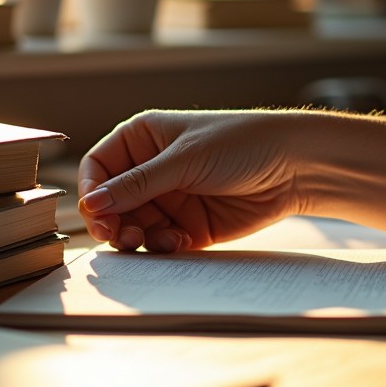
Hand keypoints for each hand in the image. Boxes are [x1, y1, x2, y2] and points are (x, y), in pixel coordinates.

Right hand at [78, 110, 301, 251]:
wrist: (293, 166)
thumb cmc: (240, 143)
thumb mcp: (185, 159)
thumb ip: (138, 184)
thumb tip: (93, 203)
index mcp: (143, 139)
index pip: (99, 167)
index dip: (92, 191)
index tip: (96, 213)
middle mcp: (151, 170)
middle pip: (111, 204)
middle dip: (112, 221)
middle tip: (119, 236)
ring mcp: (169, 199)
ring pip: (133, 227)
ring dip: (137, 238)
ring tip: (155, 240)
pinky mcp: (189, 226)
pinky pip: (160, 243)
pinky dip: (162, 247)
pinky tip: (179, 241)